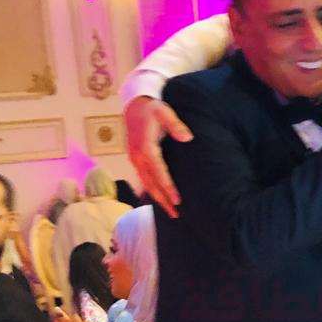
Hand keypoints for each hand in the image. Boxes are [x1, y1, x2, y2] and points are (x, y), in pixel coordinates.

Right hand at [124, 96, 192, 217]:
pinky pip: (143, 180)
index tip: (177, 200)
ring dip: (157, 199)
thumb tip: (187, 138)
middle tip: (176, 214)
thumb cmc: (152, 109)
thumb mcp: (164, 112)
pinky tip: (160, 200)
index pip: (158, 172)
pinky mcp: (135, 161)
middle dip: (163, 200)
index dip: (167, 187)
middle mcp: (137, 157)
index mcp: (145, 147)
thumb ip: (176, 125)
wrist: (133, 107)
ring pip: (146, 184)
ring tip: (170, 212)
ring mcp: (134, 160)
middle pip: (151, 184)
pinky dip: (152, 191)